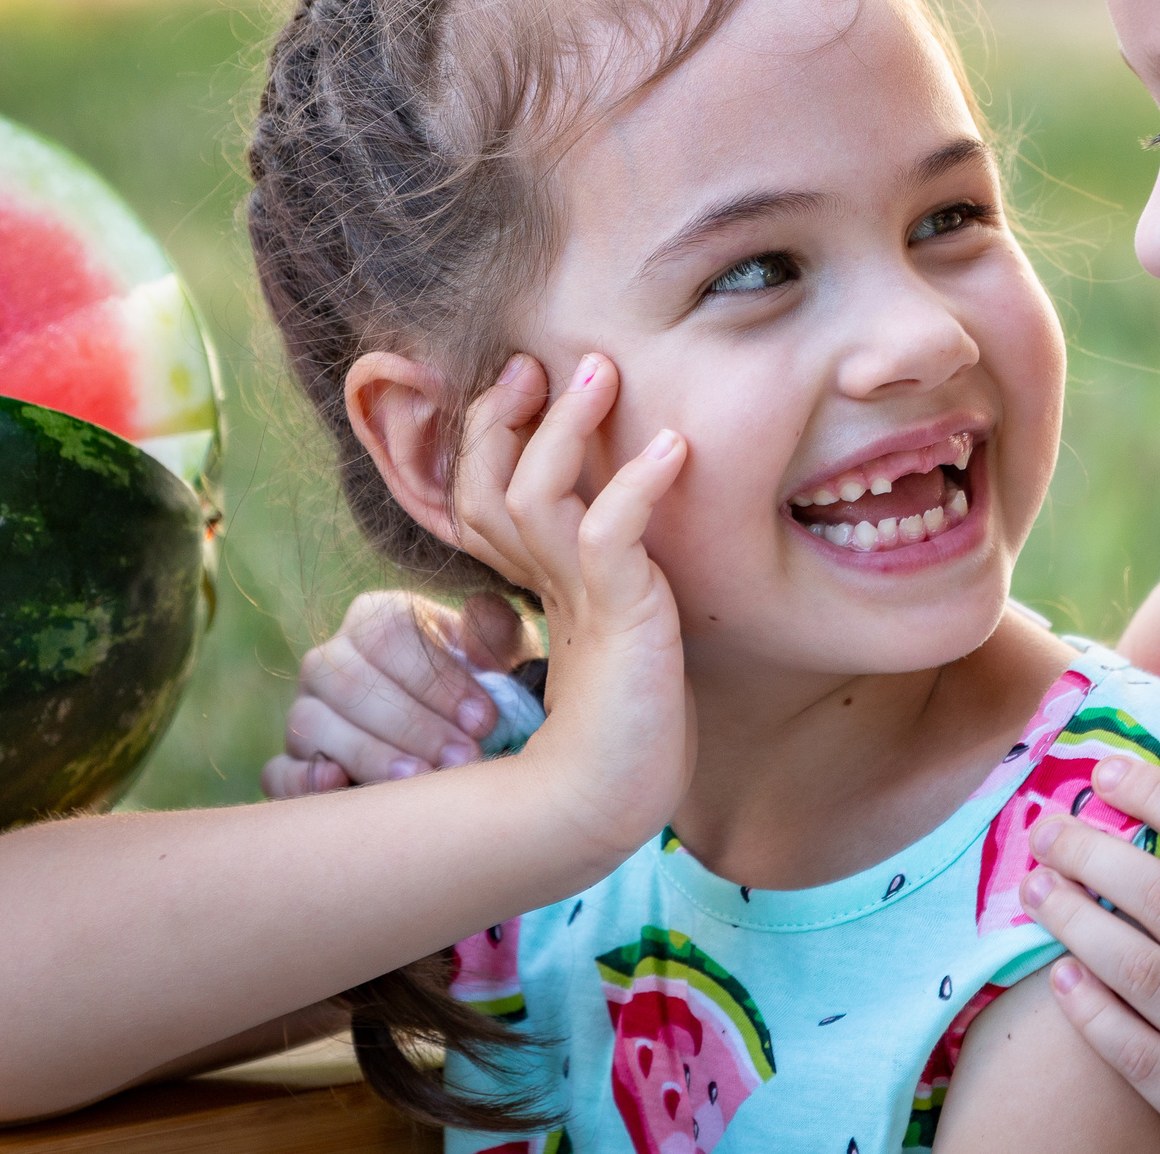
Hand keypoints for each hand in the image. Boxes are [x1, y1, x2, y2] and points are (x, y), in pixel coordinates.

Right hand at [260, 591, 535, 796]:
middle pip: (350, 682)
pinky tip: (341, 787)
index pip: (390, 634)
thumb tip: (481, 615)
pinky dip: (303, 782)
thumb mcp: (502, 657)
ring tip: (420, 781)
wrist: (458, 742)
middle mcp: (329, 660)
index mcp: (375, 619)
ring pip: (312, 724)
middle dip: (413, 725)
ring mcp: (304, 712)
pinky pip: (278, 771)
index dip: (437, 679)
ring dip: (369, 754)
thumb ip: (495, 632)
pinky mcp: (290, 764)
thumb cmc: (483, 691)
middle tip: (463, 758)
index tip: (485, 719)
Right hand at [447, 351, 693, 859]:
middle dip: (502, 420)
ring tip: (601, 371)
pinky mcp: (614, 616)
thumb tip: (647, 504)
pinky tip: (672, 449)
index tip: (526, 381)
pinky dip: (638, 485)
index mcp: (536, 580)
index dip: (493, 436)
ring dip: (568, 430)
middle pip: (488, 486)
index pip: (487, 495)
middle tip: (536, 362)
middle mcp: (541, 582)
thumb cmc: (632, 718)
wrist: (619, 796)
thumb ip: (614, 569)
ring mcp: (574, 598)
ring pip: (537, 496)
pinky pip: (610, 535)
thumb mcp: (619, 622)